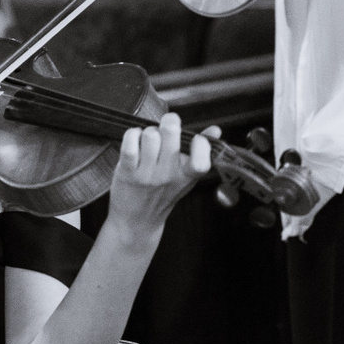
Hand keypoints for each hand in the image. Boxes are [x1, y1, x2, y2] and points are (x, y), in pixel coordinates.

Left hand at [105, 113, 214, 236]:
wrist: (138, 220)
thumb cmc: (162, 194)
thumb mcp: (186, 177)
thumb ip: (201, 153)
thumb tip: (215, 130)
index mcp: (186, 175)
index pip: (201, 160)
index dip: (200, 142)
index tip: (194, 139)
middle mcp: (168, 174)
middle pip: (170, 133)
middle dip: (168, 123)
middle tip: (166, 129)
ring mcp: (147, 173)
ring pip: (150, 135)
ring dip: (148, 131)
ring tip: (148, 139)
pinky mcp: (127, 171)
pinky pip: (130, 142)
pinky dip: (132, 134)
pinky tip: (135, 139)